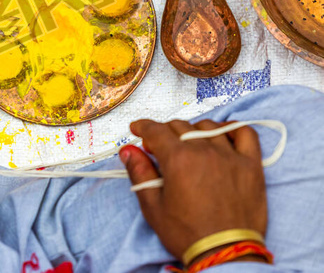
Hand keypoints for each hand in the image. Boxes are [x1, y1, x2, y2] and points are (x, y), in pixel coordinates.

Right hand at [119, 119, 266, 262]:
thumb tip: (128, 151)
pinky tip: (221, 136)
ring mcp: (230, 156)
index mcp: (178, 159)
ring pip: (207, 127)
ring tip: (188, 144)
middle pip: (179, 126)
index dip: (142, 126)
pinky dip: (232, 129)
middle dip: (164, 132)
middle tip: (158, 147)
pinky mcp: (251, 165)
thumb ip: (139, 173)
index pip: (155, 130)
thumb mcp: (153, 206)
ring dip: (192, 130)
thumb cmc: (188, 233)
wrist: (224, 253)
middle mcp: (204, 151)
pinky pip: (245, 133)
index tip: (137, 129)